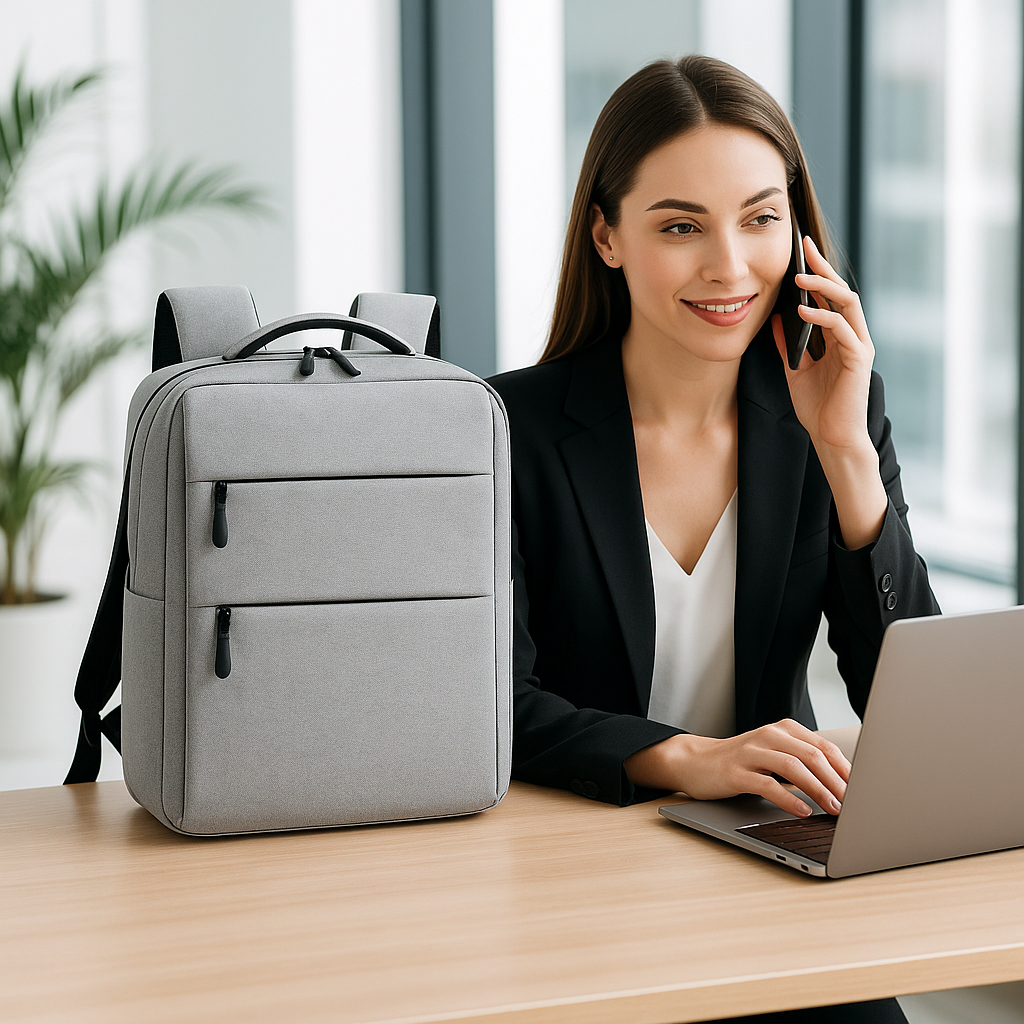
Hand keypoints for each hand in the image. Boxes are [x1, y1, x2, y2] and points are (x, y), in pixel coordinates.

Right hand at [624, 718, 849, 816]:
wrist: (696, 762)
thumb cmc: (742, 763)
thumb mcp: (774, 755)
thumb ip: (803, 763)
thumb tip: (844, 788)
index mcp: (783, 729)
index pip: (824, 747)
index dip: (847, 770)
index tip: (864, 792)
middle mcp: (768, 735)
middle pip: (812, 756)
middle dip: (837, 782)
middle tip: (854, 804)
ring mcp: (751, 752)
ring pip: (792, 767)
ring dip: (818, 790)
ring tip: (834, 809)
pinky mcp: (735, 772)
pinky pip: (767, 784)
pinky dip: (789, 799)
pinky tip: (802, 812)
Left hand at [770, 235, 874, 456]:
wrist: (831, 437)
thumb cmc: (818, 407)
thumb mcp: (794, 370)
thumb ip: (788, 344)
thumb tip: (776, 318)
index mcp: (838, 336)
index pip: (829, 296)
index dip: (817, 272)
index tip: (801, 250)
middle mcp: (853, 336)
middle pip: (841, 291)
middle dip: (823, 267)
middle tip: (805, 247)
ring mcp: (859, 346)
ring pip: (848, 304)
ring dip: (824, 287)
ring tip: (800, 277)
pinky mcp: (859, 360)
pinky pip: (843, 330)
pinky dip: (823, 318)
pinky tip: (804, 312)